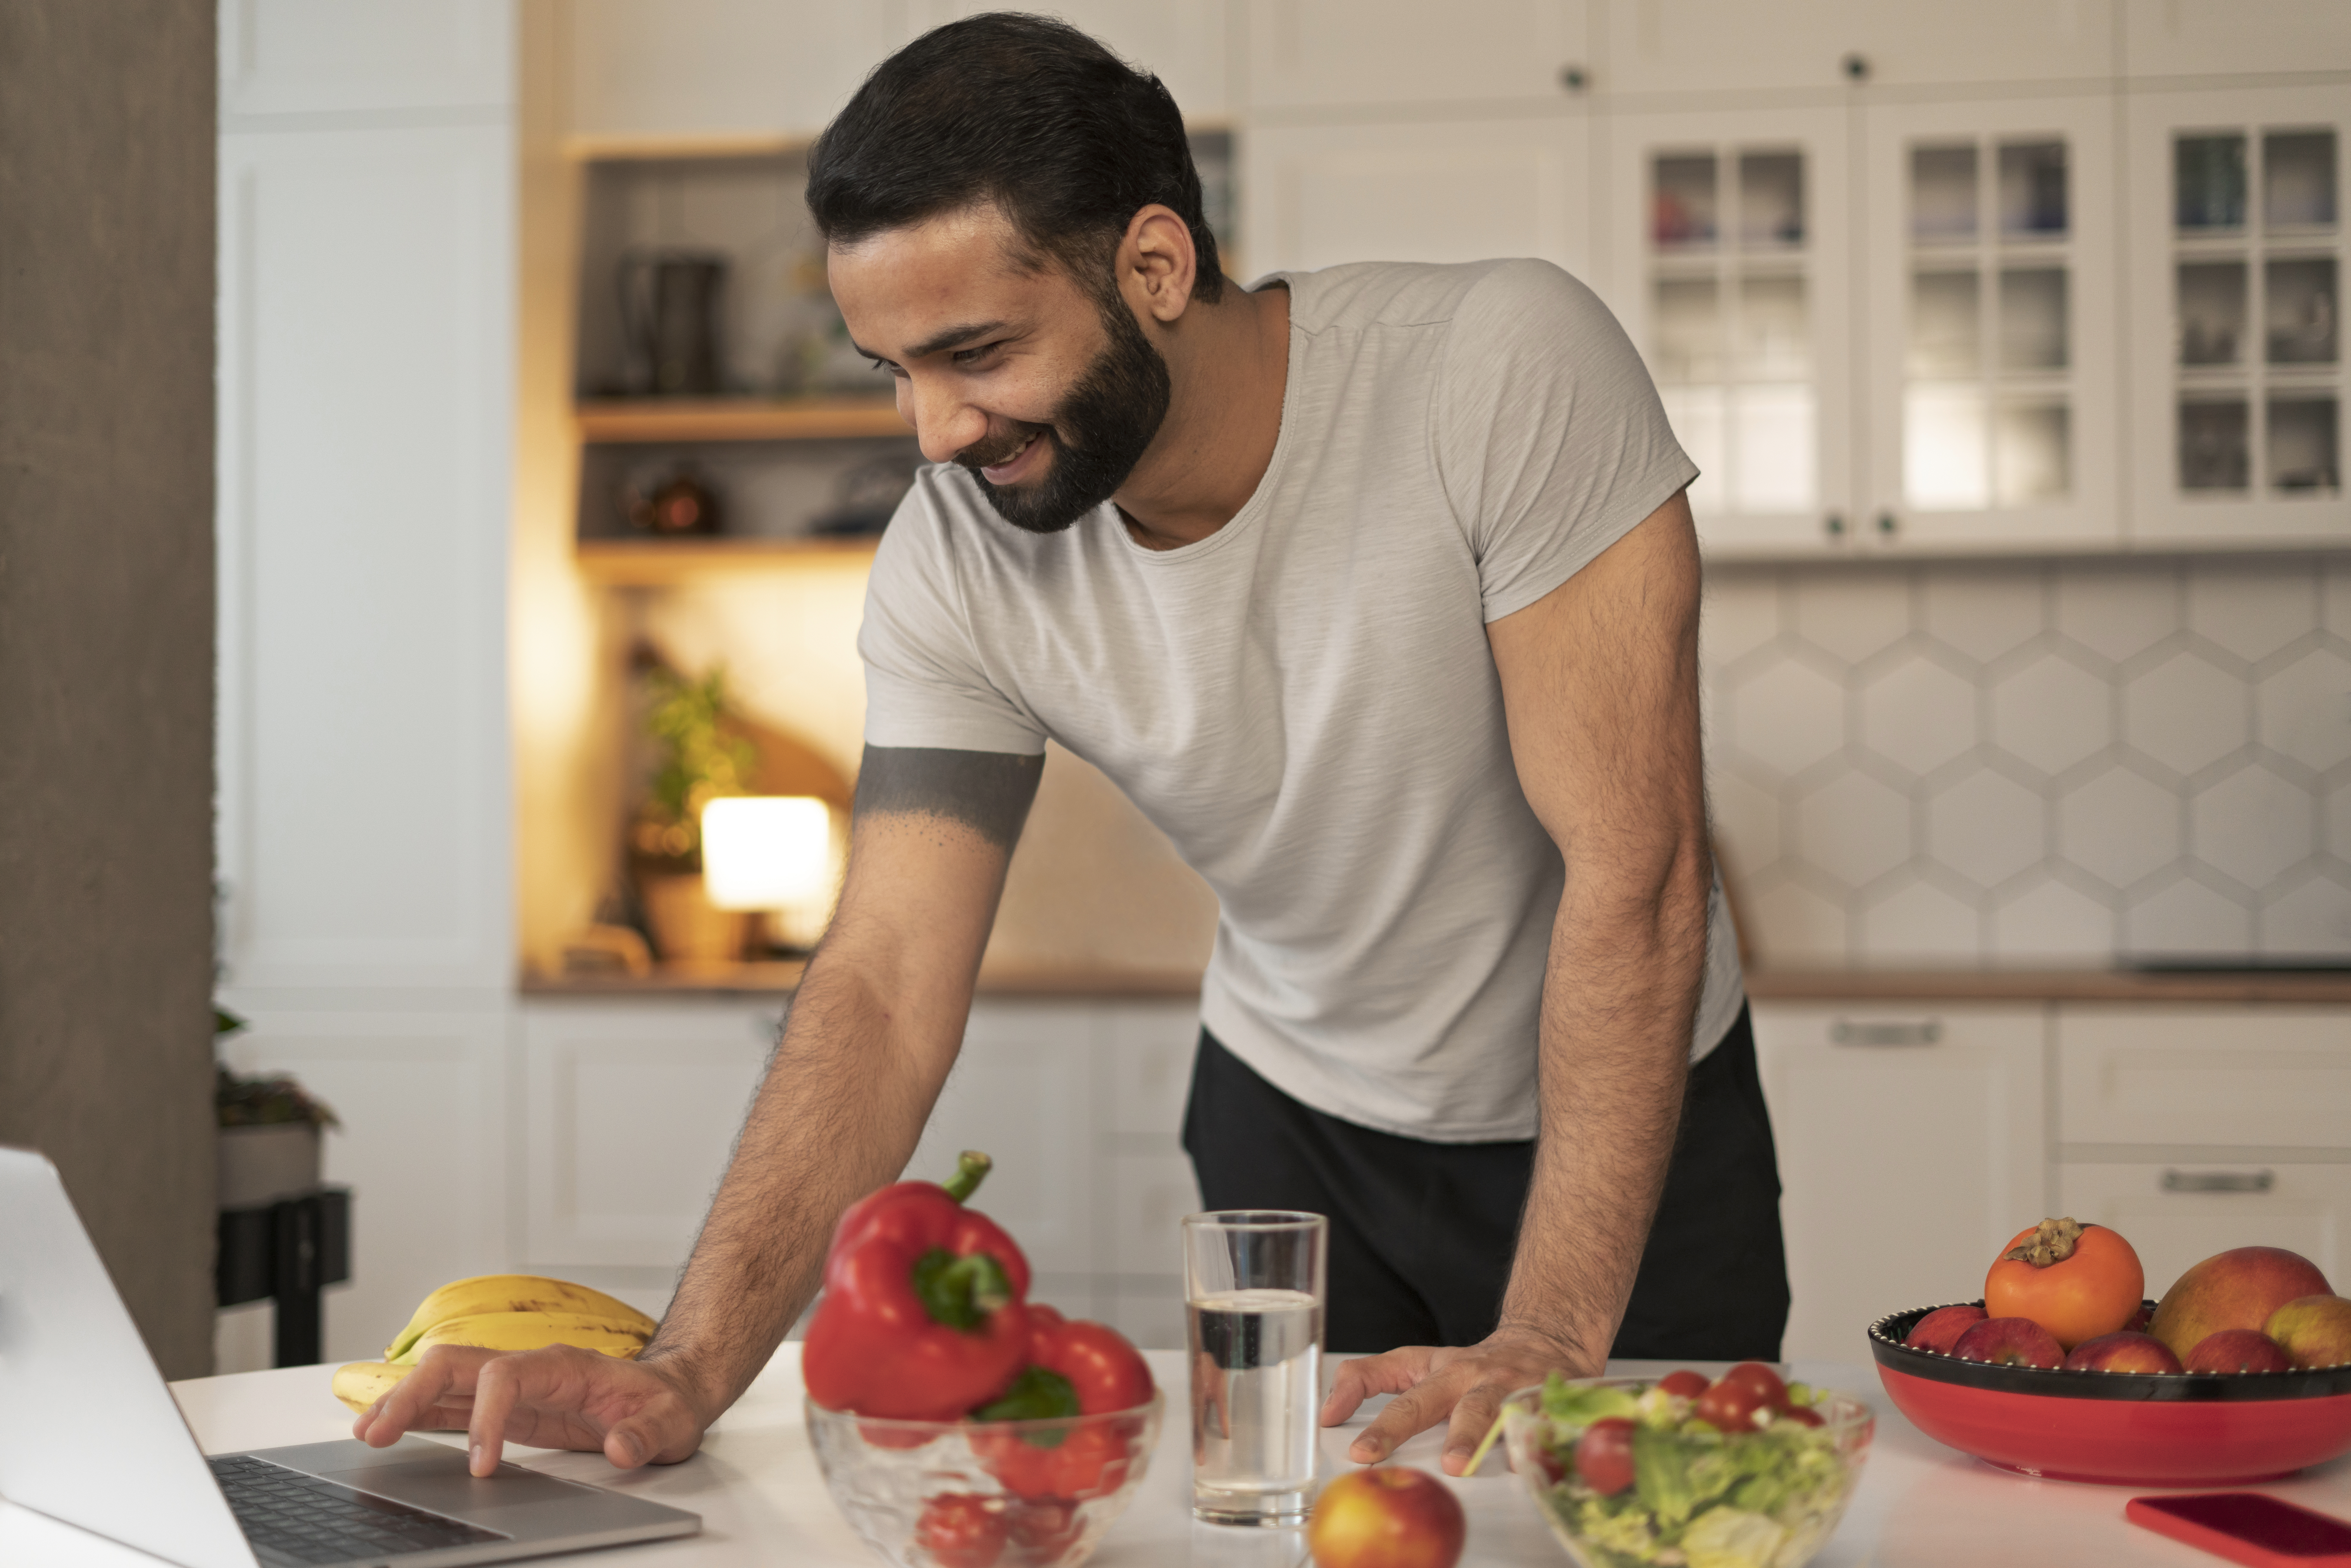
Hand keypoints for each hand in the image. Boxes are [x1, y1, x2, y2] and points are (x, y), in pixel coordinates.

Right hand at [351, 1344, 712, 1476]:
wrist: (672, 1392)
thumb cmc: (667, 1402)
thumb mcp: (672, 1420)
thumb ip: (647, 1433)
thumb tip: (621, 1447)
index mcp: (564, 1365)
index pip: (503, 1376)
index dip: (485, 1419)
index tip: (481, 1467)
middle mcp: (532, 1368)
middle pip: (457, 1364)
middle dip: (413, 1393)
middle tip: (377, 1434)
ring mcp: (517, 1386)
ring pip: (447, 1380)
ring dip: (406, 1402)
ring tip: (367, 1433)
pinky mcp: (510, 1406)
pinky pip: (457, 1402)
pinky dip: (423, 1413)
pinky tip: (395, 1429)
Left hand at [1318, 1324, 1593, 1475]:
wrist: (1544, 1345)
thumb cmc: (1474, 1367)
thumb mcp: (1420, 1363)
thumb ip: (1370, 1379)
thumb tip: (1327, 1412)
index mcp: (1435, 1366)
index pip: (1388, 1372)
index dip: (1354, 1391)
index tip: (1330, 1420)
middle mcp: (1466, 1375)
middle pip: (1426, 1399)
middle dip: (1396, 1426)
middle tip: (1371, 1451)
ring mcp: (1502, 1389)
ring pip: (1483, 1411)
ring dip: (1467, 1436)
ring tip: (1454, 1462)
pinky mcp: (1538, 1405)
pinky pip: (1531, 1427)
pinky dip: (1526, 1446)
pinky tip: (1519, 1465)